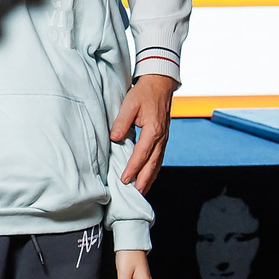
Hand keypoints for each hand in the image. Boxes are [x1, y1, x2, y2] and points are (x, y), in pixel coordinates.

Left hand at [112, 74, 176, 192]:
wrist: (160, 84)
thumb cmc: (144, 93)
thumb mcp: (129, 104)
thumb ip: (121, 122)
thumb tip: (114, 138)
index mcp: (153, 130)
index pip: (141, 154)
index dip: (133, 169)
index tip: (125, 180)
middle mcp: (161, 137)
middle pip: (153, 164)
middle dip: (144, 180)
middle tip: (135, 195)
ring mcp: (164, 139)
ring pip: (157, 164)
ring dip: (150, 178)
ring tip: (141, 192)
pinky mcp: (163, 138)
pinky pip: (159, 158)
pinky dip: (153, 170)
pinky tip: (148, 177)